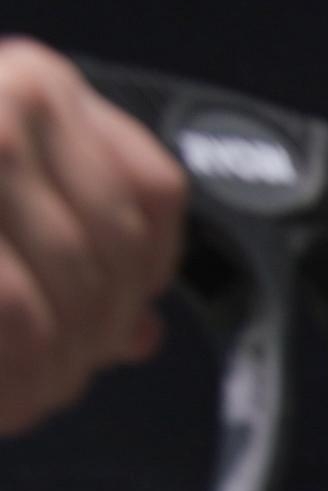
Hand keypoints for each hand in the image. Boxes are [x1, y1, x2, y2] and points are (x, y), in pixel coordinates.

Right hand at [0, 38, 185, 434]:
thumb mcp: (0, 201)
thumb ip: (63, 244)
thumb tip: (140, 334)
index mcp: (38, 85)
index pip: (150, 193)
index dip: (149, 276)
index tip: (123, 324)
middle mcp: (11, 108)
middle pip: (108, 256)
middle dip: (90, 340)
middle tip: (57, 383)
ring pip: (54, 305)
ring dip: (45, 373)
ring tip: (22, 400)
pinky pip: (10, 318)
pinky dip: (10, 382)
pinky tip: (0, 405)